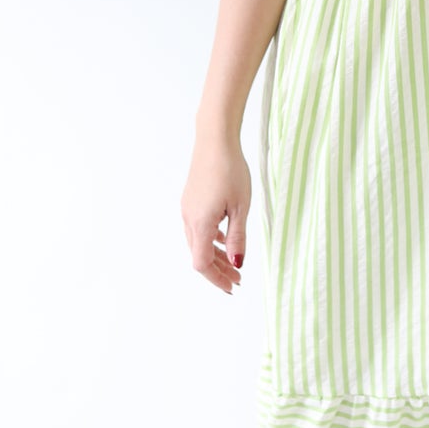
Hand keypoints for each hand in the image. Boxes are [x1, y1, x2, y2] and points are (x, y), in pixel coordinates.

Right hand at [181, 135, 251, 293]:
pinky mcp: (191, 201)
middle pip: (199, 255)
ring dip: (215, 255)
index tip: (232, 286)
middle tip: (238, 281)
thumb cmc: (230, 170)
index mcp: (200, 223)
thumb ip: (238, 237)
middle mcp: (189, 219)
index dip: (216, 278)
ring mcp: (188, 209)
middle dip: (218, 270)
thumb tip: (237, 264)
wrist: (214, 140)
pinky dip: (211, 239)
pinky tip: (224, 240)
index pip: (202, 263)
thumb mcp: (241, 207)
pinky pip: (198, 228)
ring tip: (234, 263)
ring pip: (198, 242)